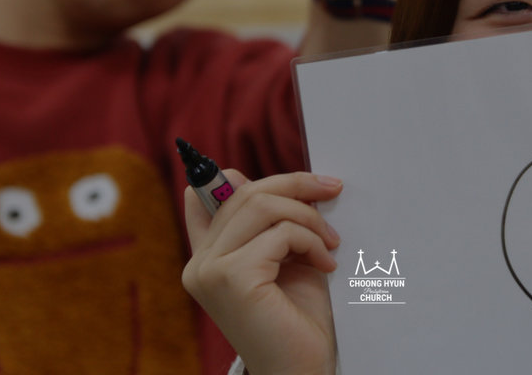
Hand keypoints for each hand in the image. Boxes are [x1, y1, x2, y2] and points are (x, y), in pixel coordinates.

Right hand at [182, 170, 342, 374]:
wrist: (301, 371)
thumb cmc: (297, 320)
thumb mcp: (283, 260)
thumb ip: (270, 225)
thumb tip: (275, 181)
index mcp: (205, 258)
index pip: (202, 197)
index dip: (235, 177)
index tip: (289, 179)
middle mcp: (199, 263)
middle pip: (243, 192)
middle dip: (295, 185)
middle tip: (332, 190)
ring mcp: (210, 271)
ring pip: (261, 205)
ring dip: (307, 216)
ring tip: (331, 242)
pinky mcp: (232, 278)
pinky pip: (280, 233)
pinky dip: (311, 241)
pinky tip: (325, 264)